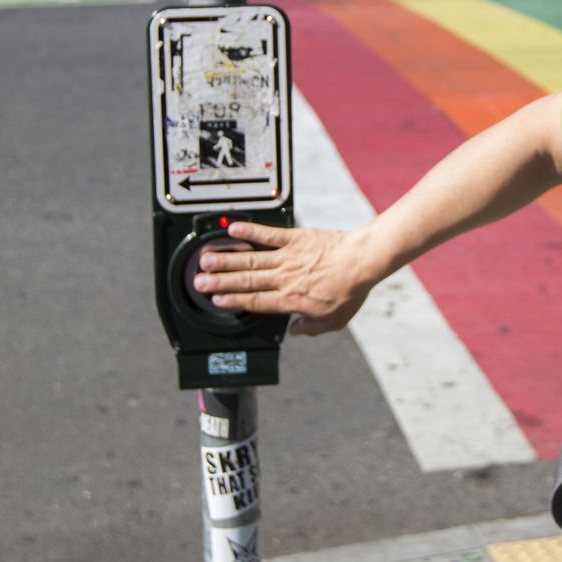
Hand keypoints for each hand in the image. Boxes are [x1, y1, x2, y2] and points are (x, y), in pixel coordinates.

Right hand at [189, 221, 380, 336]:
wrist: (362, 262)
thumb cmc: (350, 290)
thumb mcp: (334, 321)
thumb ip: (311, 328)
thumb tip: (295, 332)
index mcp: (291, 300)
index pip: (255, 302)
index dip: (233, 302)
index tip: (216, 301)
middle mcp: (284, 278)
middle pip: (246, 281)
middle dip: (220, 282)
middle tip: (199, 282)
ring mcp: (288, 257)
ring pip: (250, 258)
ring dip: (226, 259)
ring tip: (206, 258)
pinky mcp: (295, 238)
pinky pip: (269, 234)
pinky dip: (250, 230)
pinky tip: (233, 229)